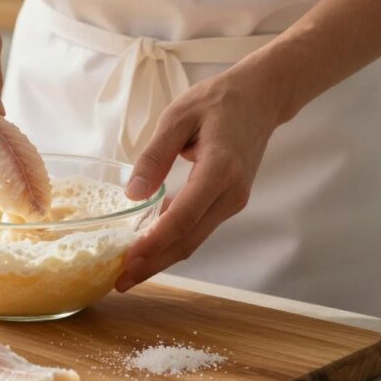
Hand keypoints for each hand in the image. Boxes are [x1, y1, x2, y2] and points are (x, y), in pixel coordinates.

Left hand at [116, 66, 286, 291]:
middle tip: (120, 281)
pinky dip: (172, 242)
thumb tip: (132, 194)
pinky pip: (197, 228)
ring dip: (161, 258)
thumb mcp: (178, 117)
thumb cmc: (217, 101)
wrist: (261, 99)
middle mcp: (231, 194)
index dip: (155, 241)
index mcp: (220, 170)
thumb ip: (154, 156)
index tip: (128, 258)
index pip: (185, 216)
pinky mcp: (228, 202)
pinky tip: (147, 249)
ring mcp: (233, 201)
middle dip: (154, 263)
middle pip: (189, 239)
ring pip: (193, 239)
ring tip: (128, 273)